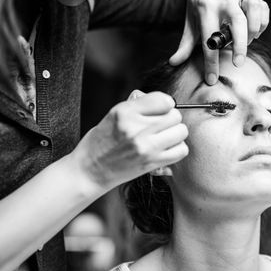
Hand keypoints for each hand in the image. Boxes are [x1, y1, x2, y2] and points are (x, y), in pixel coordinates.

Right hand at [69, 90, 187, 192]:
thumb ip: (139, 106)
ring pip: (181, 132)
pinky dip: (177, 149)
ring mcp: (145, 147)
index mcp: (125, 112)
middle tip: (160, 126)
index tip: (160, 110)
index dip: (165, 104)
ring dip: (175, 134)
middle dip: (170, 119)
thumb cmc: (102, 140)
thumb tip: (166, 102)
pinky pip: (181, 150)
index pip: (164, 100)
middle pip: (175, 116)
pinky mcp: (151, 163)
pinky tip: (165, 149)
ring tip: (163, 137)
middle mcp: (136, 128)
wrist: (90, 170)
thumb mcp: (114, 114)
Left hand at [168, 0, 269, 84]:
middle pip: (237, 22)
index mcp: (205, 8)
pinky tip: (255, 31)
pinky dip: (262, 22)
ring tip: (247, 41)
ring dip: (253, 30)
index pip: (209, 39)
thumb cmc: (199, 4)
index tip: (212, 79)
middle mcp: (223, 0)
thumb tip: (173, 63)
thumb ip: (184, 44)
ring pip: (253, 11)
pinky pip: (262, 8)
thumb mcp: (190, 22)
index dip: (210, 62)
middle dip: (240, 45)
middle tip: (238, 63)